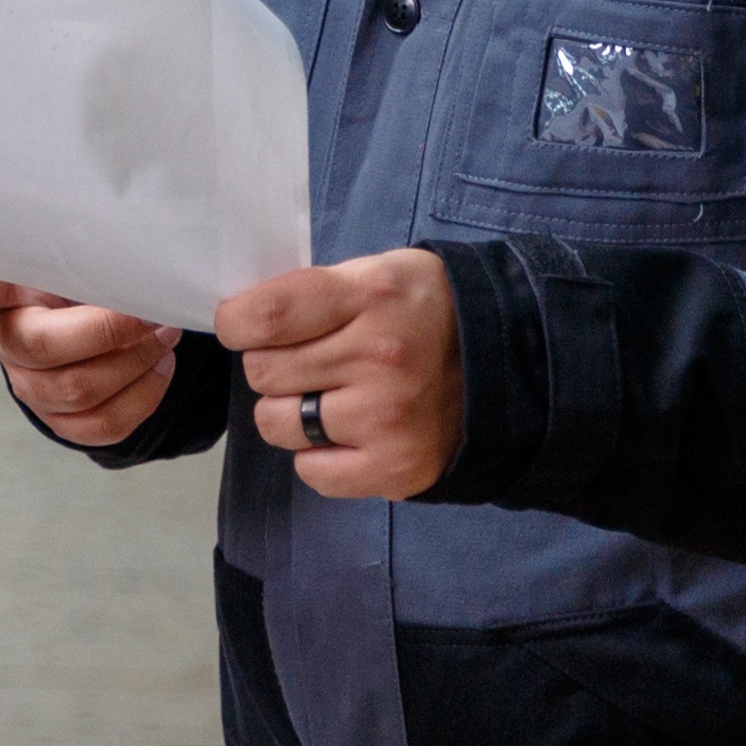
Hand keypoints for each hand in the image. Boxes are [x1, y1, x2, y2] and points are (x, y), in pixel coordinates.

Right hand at [0, 265, 182, 446]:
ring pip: (80, 391)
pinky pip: (104, 425)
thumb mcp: (79, 253)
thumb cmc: (86, 278)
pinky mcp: (62, 423)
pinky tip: (158, 367)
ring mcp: (30, 388)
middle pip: (46, 349)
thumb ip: (89, 250)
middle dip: (112, 332)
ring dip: (137, 363)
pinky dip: (146, 396)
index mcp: (3, 287)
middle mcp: (6, 341)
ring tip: (164, 334)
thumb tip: (134, 262)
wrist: (98, 323)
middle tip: (152, 311)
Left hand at [215, 248, 462, 500]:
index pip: (265, 317)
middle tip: (308, 361)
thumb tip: (238, 321)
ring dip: (288, 412)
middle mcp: (378, 358)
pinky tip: (347, 433)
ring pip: (276, 423)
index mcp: (369, 298)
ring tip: (328, 396)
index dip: (235, 324)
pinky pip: (311, 471)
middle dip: (271, 365)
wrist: (510, 361)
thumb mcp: (374, 273)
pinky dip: (317, 456)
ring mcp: (387, 418)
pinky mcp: (396, 467)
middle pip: (262, 371)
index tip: (241, 327)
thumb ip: (309, 293)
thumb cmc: (423, 311)